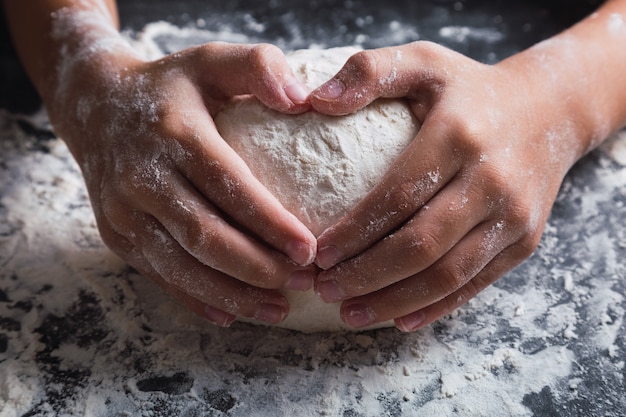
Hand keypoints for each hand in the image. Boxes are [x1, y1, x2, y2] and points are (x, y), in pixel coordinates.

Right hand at [48, 41, 316, 325]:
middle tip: (303, 282)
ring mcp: (124, 213)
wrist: (95, 106)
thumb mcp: (211, 60)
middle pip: (206, 237)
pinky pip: (159, 277)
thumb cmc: (170, 87)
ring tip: (278, 310)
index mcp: (174, 136)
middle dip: (258, 268)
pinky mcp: (118, 236)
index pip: (228, 187)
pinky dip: (197, 300)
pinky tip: (232, 315)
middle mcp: (143, 178)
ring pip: (182, 267)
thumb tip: (302, 100)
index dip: (269, 223)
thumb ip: (258, 67)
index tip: (309, 250)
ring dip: (233, 295)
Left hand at [309, 41, 586, 330]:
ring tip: (349, 313)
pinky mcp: (524, 241)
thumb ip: (369, 72)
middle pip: (420, 245)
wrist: (550, 110)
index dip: (354, 232)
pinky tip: (398, 319)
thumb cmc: (470, 90)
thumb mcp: (423, 62)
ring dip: (394, 301)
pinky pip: (475, 285)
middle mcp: (491, 181)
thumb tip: (315, 100)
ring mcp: (513, 217)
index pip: (397, 196)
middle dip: (366, 275)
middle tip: (323, 289)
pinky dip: (434, 308)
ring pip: (447, 275)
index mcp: (459, 136)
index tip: (318, 254)